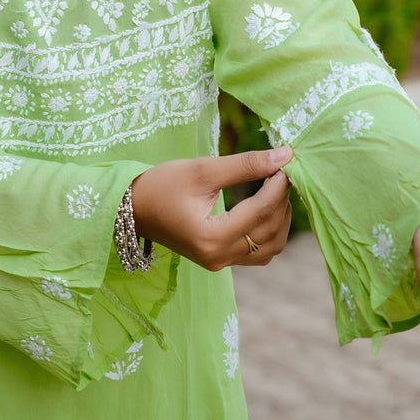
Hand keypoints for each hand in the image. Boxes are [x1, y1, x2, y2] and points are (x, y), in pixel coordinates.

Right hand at [130, 147, 293, 271]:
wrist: (134, 208)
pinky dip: (270, 231)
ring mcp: (220, 263)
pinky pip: (259, 253)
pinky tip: (265, 206)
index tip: (286, 162)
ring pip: (270, 247)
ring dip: (280, 218)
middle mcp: (218, 257)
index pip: (259, 211)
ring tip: (275, 188)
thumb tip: (284, 155)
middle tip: (281, 171)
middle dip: (281, 200)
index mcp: (211, 237)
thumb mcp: (203, 169)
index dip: (278, 186)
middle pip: (269, 231)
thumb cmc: (163, 184)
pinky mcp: (221, 260)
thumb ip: (245, 164)